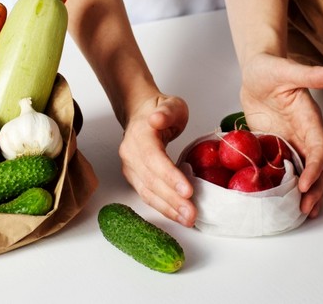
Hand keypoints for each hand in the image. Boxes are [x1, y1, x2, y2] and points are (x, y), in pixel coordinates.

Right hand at [118, 94, 194, 226]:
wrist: (141, 113)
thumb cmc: (160, 109)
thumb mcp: (170, 104)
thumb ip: (167, 111)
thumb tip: (156, 119)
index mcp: (140, 134)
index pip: (154, 158)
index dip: (170, 177)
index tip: (188, 191)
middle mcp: (130, 153)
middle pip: (150, 180)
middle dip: (172, 200)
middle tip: (192, 213)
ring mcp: (130, 167)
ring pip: (147, 192)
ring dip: (168, 209)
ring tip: (188, 219)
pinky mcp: (134, 178)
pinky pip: (148, 195)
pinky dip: (164, 208)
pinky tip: (179, 216)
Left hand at [240, 54, 322, 217]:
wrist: (255, 70)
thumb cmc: (269, 67)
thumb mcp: (287, 70)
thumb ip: (314, 74)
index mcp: (310, 118)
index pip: (319, 148)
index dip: (315, 167)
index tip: (306, 184)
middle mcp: (305, 133)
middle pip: (318, 166)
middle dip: (316, 188)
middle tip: (307, 208)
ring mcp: (292, 140)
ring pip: (306, 172)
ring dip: (308, 192)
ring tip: (304, 213)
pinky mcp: (278, 145)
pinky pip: (287, 169)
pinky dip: (290, 186)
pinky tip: (286, 202)